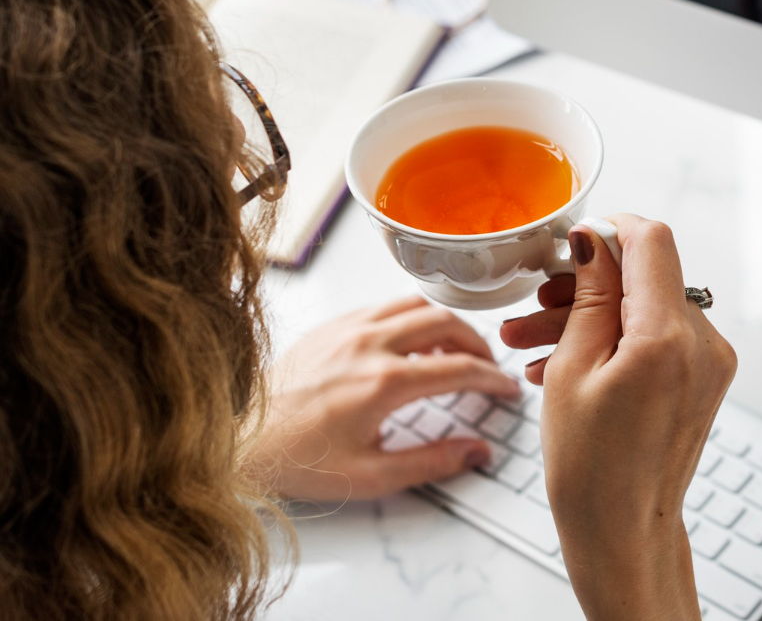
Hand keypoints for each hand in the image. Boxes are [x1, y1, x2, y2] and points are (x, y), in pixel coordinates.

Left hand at [248, 295, 520, 501]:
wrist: (237, 440)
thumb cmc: (296, 460)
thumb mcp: (369, 476)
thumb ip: (431, 463)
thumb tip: (477, 452)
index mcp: (383, 382)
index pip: (460, 368)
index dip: (492, 378)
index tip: (506, 388)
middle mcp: (370, 344)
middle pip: (445, 323)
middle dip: (476, 342)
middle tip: (485, 365)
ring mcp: (348, 328)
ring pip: (416, 304)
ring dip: (444, 323)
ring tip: (452, 350)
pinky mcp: (331, 325)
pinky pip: (384, 306)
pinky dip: (410, 317)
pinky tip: (409, 342)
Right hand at [501, 215, 735, 620]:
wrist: (622, 534)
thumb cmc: (591, 469)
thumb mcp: (573, 368)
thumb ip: (590, 295)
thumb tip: (595, 239)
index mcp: (669, 337)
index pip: (652, 241)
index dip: (610, 230)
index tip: (572, 244)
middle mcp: (703, 342)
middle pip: (645, 276)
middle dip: (586, 283)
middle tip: (534, 304)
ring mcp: (709, 361)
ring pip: (646, 307)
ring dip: (591, 315)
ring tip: (530, 342)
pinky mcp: (704, 378)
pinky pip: (657, 336)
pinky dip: (615, 340)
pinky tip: (563, 362)